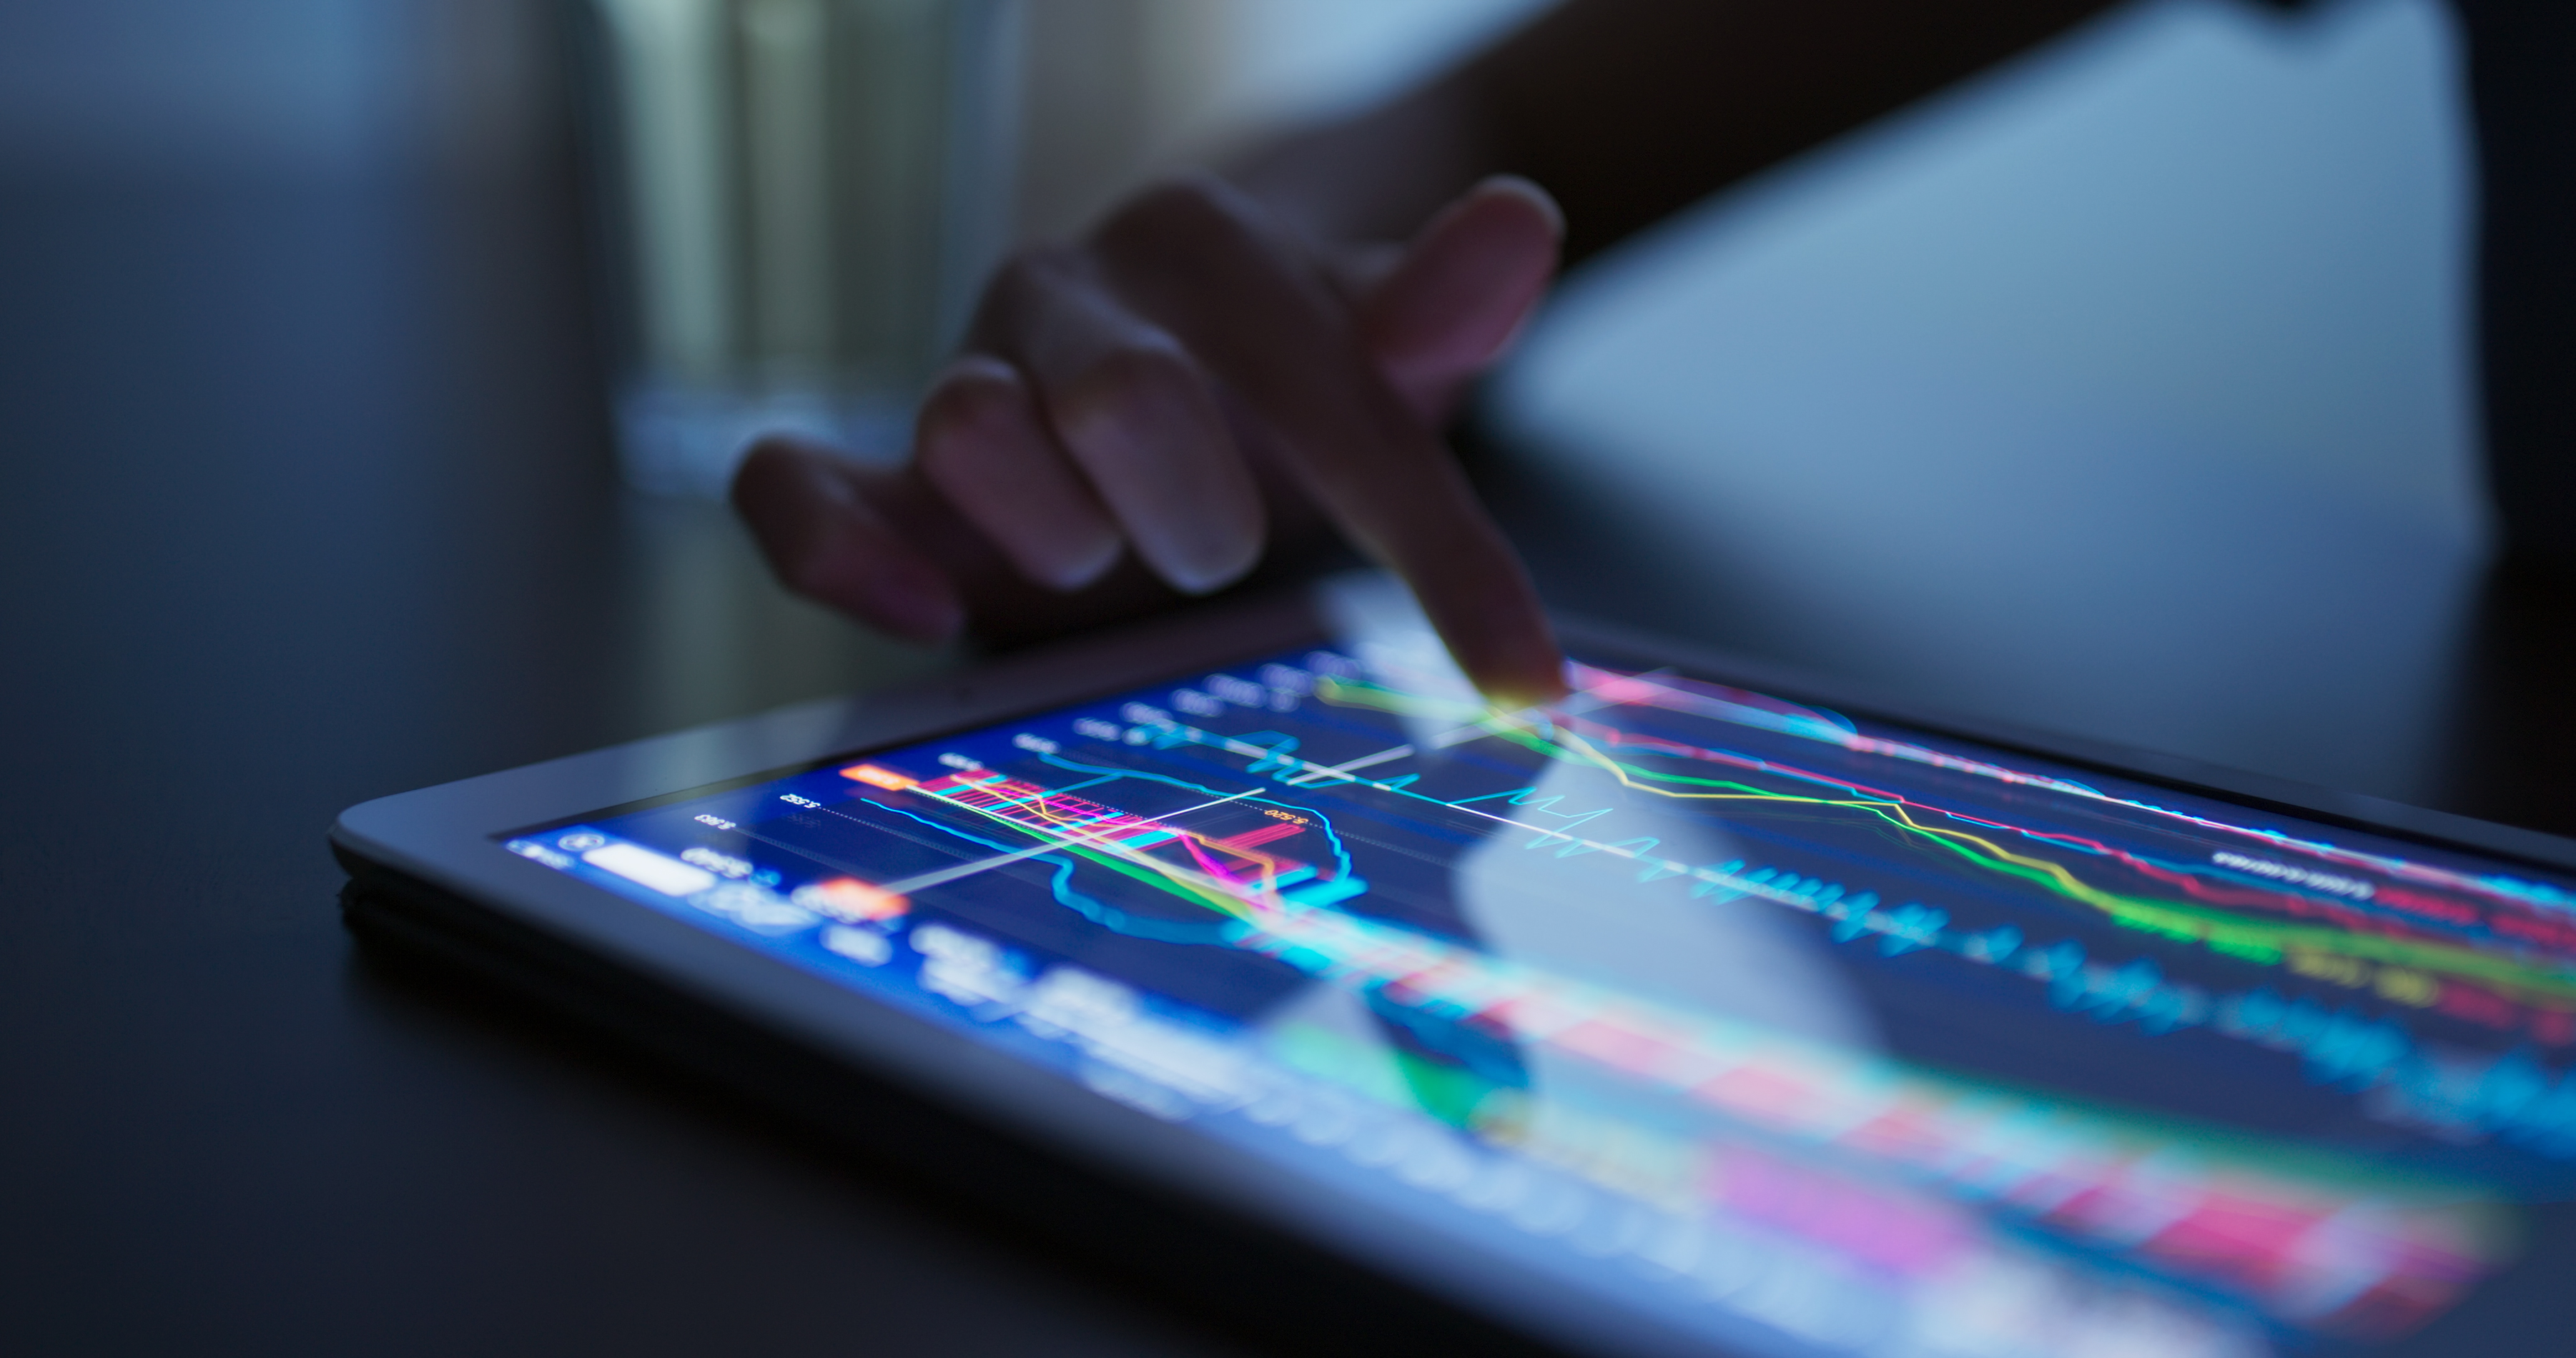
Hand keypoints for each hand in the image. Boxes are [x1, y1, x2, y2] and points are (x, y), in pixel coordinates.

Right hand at [731, 173, 1569, 707]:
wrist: (1166, 383)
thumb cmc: (1281, 388)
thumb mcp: (1384, 365)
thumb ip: (1441, 312)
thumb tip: (1522, 222)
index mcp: (1204, 250)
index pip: (1335, 399)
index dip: (1440, 555)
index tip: (1520, 678)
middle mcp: (1067, 297)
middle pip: (1122, 395)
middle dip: (1199, 513)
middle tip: (1223, 549)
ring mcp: (965, 379)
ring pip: (969, 427)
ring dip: (1061, 535)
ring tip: (1103, 561)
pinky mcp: (880, 478)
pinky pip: (791, 486)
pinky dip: (834, 547)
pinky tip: (921, 608)